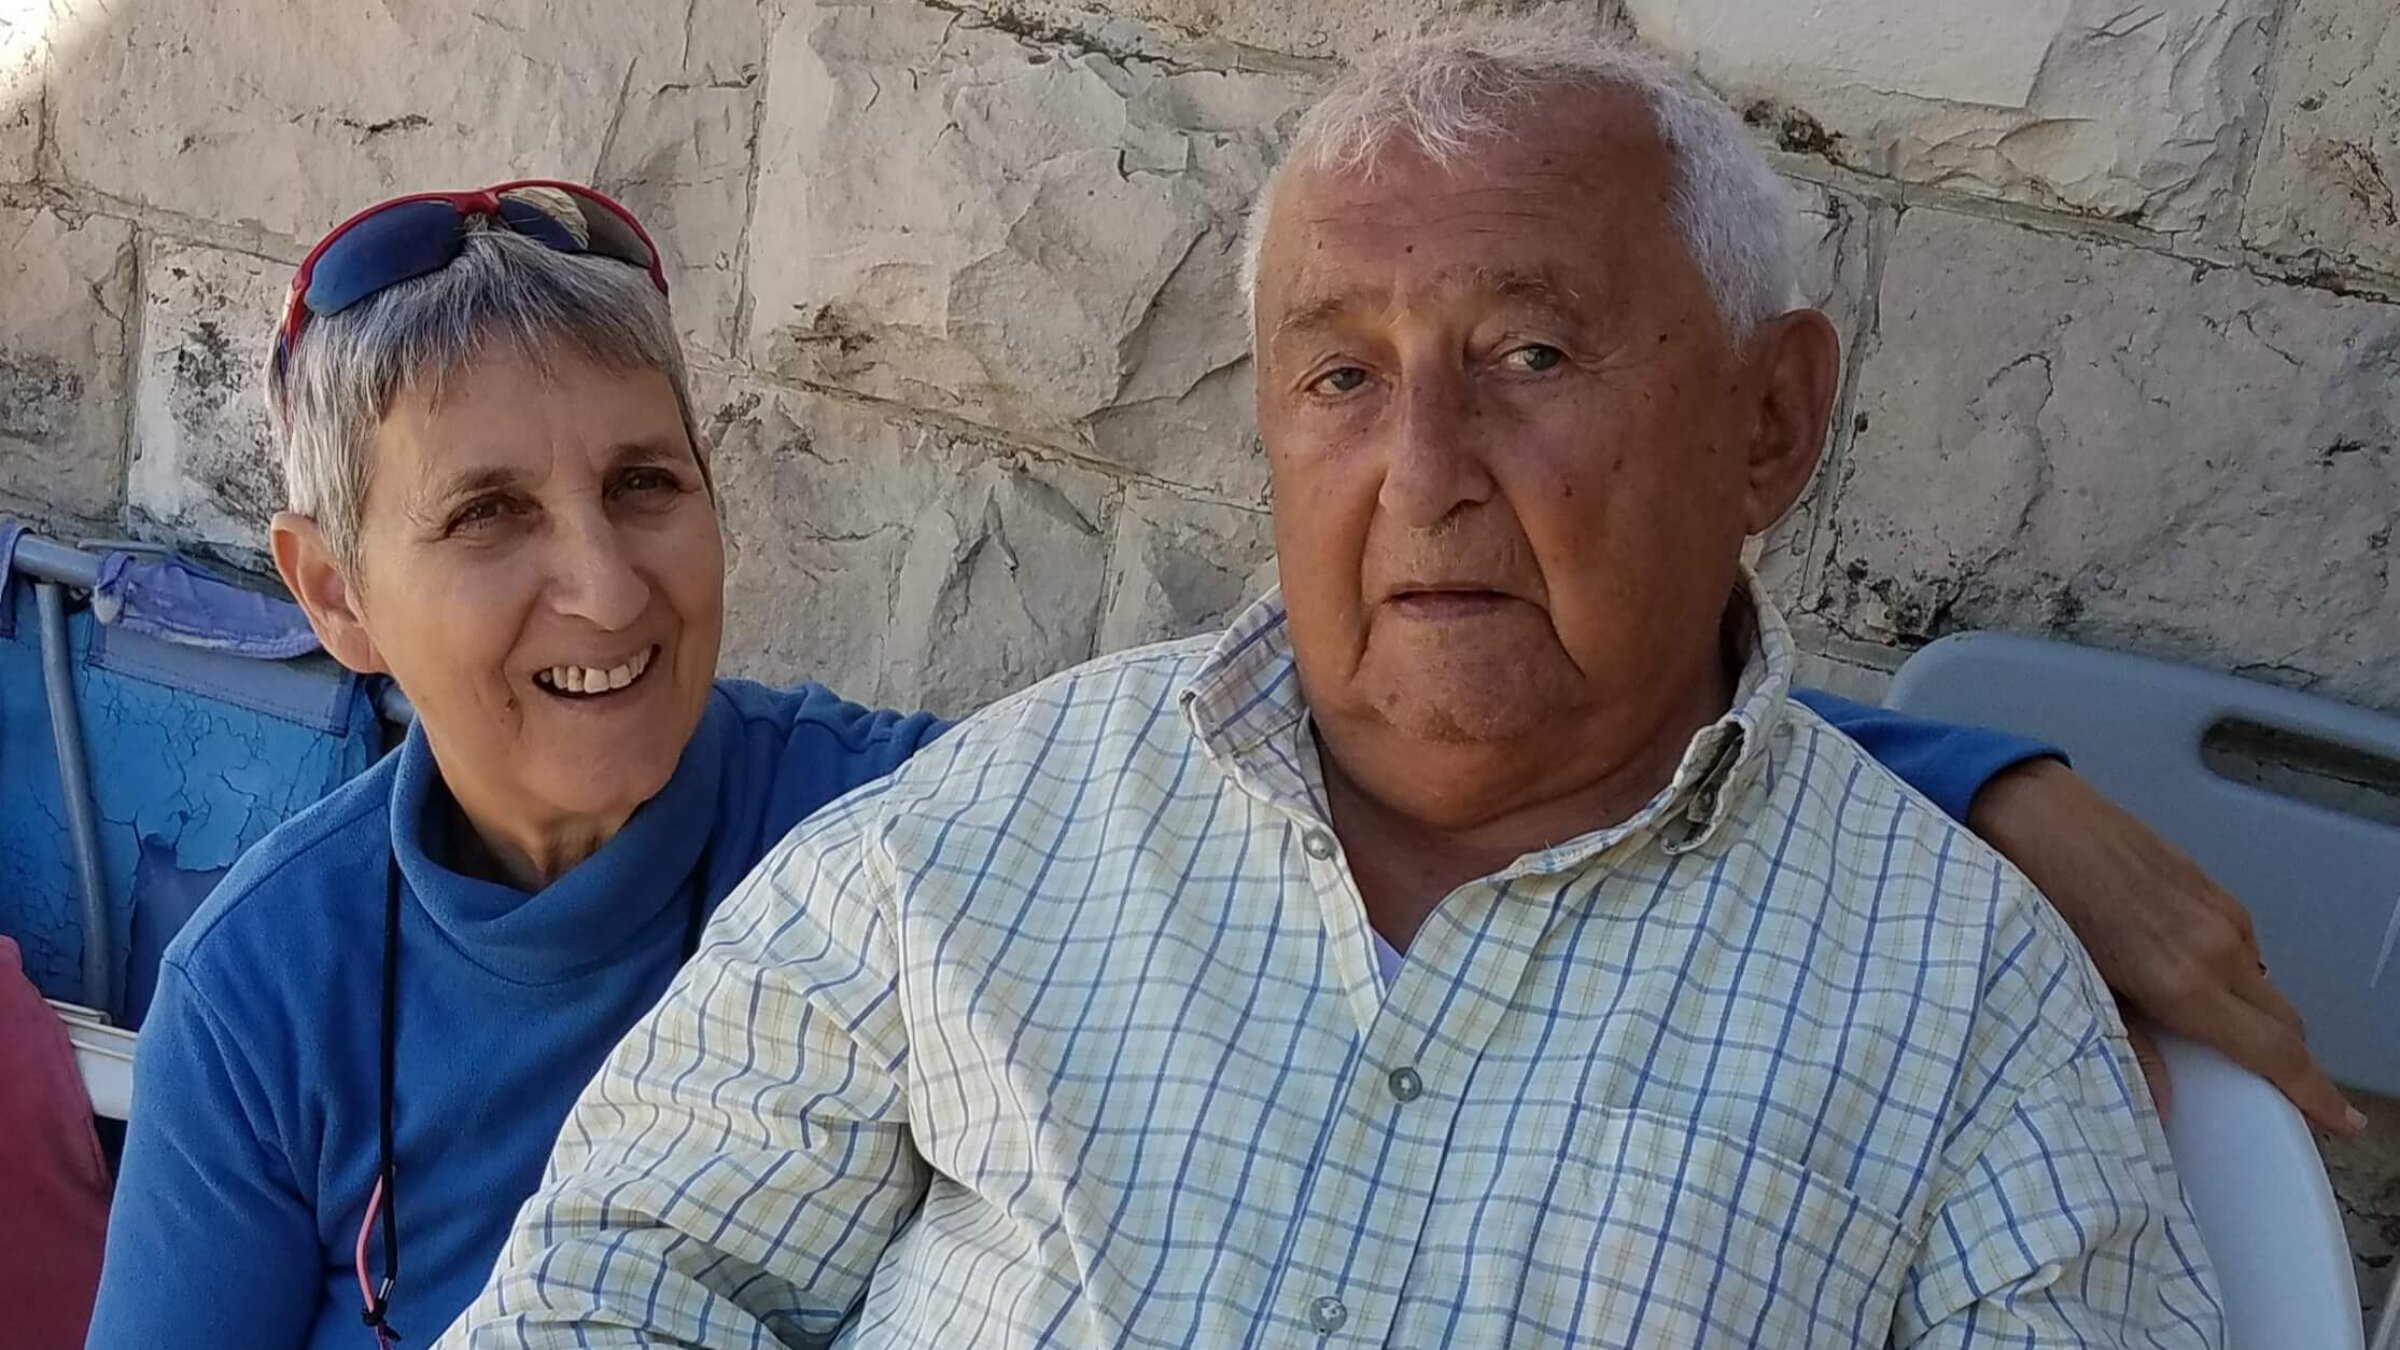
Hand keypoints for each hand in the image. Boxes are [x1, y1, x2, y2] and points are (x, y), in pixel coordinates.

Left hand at [1968, 758, 2365, 1136]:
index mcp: (2187, 983)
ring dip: (2249, 1011)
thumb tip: (2159, 1103)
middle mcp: (2218, 947)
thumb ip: (2126, 1047)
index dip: (2315, 1093)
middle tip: (2265, 1088)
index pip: (2275, 1051)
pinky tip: (2176, 970)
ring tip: (2204, 1028)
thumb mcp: (2075, 985)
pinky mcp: (2208, 885)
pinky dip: (2226, 971)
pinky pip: (2237, 945)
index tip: (2344, 1121)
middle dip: (2284, 1058)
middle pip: (2282, 1020)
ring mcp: (2218, 912)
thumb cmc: (2040, 900)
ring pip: (2259, 981)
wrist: (2033, 814)